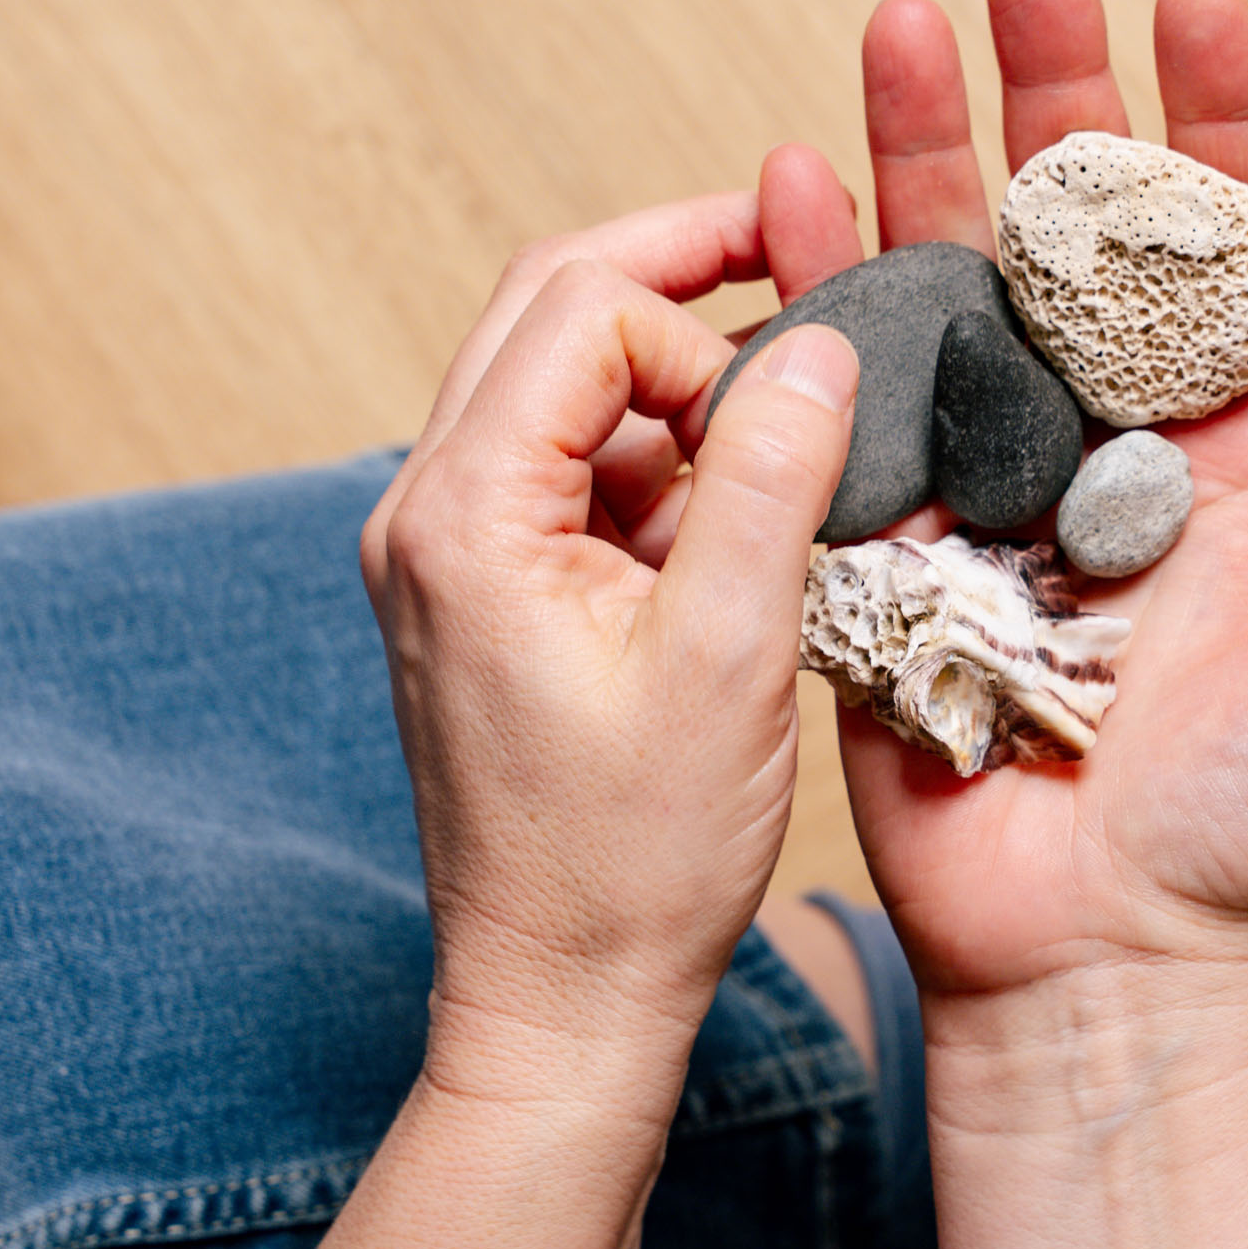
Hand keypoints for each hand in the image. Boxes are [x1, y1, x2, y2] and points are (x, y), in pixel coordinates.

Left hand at [275, 194, 863, 1248]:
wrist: (560, 1000)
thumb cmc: (632, 859)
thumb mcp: (730, 655)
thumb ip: (770, 479)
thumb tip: (821, 343)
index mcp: (461, 512)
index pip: (584, 312)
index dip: (706, 331)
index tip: (798, 409)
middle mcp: (427, 512)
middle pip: (547, 310)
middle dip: (676, 272)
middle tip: (795, 248)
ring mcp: (448, 554)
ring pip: (556, 383)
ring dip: (670, 369)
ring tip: (785, 403)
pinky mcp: (486, 596)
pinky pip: (570, 471)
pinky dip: (656, 455)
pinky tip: (738, 503)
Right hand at [804, 0, 1247, 996]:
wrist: (1108, 953)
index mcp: (1235, 444)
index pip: (1227, 244)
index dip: (1212, 117)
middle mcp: (1106, 437)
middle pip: (1070, 229)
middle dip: (1046, 87)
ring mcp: (989, 477)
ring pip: (950, 280)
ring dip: (919, 148)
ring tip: (891, 20)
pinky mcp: (888, 535)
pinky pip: (845, 390)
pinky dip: (816, 282)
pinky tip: (792, 180)